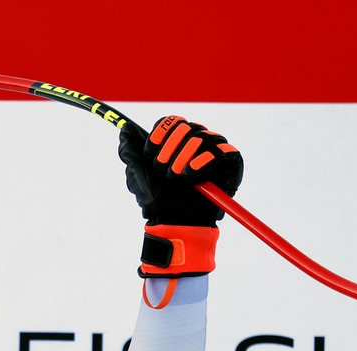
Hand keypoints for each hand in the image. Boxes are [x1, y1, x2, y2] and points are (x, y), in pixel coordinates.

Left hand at [119, 116, 242, 225]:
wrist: (176, 222)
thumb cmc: (158, 201)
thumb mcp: (138, 175)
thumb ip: (130, 150)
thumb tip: (125, 129)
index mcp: (177, 141)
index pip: (172, 122)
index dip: (159, 136)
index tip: (149, 155)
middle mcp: (197, 141)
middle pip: (186, 127)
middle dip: (169, 150)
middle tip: (162, 171)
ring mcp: (215, 150)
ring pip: (201, 138)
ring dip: (183, 160)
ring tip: (178, 178)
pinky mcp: (231, 161)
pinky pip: (221, 152)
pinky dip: (203, 163)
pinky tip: (190, 175)